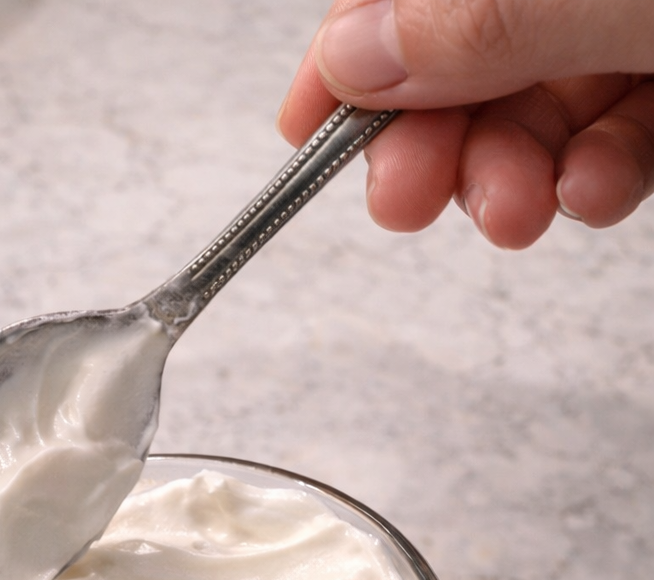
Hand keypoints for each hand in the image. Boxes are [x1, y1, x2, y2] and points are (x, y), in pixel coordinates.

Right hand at [277, 0, 653, 245]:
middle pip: (469, 56)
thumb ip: (482, 17)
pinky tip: (588, 192)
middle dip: (433, 138)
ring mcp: (633, 21)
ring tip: (513, 213)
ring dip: (510, 177)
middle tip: (407, 195)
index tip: (305, 131)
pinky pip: (622, 135)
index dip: (349, 53)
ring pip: (542, 109)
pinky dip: (595, 178)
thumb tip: (354, 56)